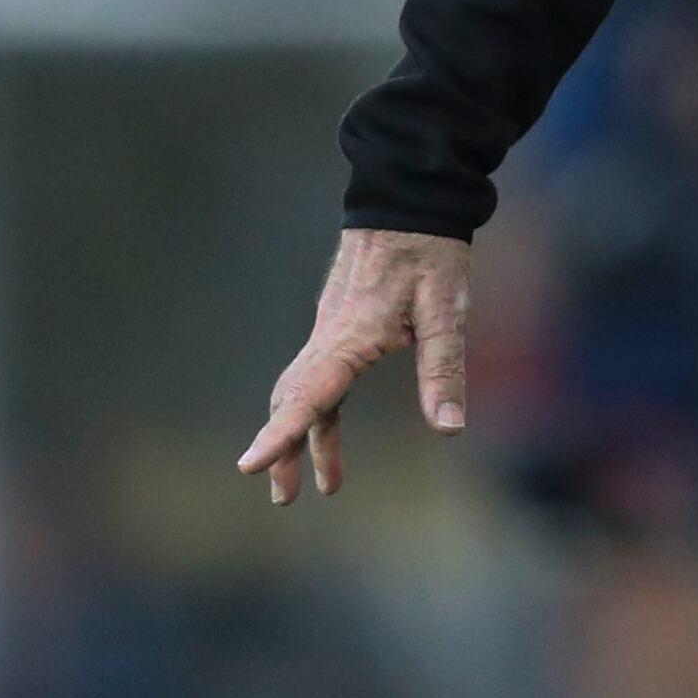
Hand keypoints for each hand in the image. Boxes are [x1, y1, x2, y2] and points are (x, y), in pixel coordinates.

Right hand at [239, 228, 472, 505]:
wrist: (408, 199)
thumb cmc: (430, 252)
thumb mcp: (447, 310)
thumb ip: (444, 369)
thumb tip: (448, 428)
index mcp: (350, 336)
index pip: (310, 396)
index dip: (280, 435)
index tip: (248, 466)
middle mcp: (330, 334)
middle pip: (295, 401)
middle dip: (287, 450)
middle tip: (285, 499)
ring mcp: (330, 327)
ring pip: (304, 388)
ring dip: (305, 434)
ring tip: (323, 481)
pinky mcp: (338, 320)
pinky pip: (317, 372)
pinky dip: (318, 407)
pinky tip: (330, 424)